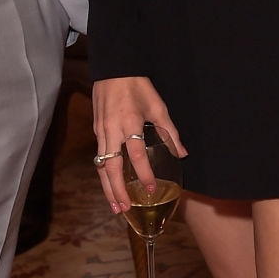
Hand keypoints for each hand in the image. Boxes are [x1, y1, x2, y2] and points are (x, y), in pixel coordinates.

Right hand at [91, 77, 185, 214]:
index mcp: (130, 123)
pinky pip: (99, 157)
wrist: (114, 68)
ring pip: (101, 166)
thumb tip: (182, 154)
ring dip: (107, 188)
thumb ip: (170, 132)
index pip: (136, 155)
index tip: (150, 188)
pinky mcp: (96, 131)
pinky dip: (104, 174)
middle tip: (123, 209)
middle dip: (116, 191)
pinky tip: (110, 186)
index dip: (144, 173)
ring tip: (114, 206)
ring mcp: (101, 131)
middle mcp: (112, 130)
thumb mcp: (158, 106)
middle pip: (111, 168)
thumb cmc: (138, 86)